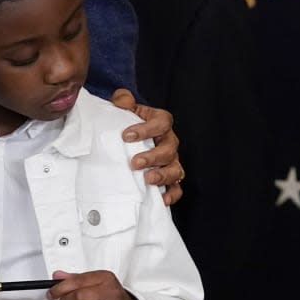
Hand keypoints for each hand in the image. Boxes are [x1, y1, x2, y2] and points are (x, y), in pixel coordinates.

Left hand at [111, 89, 184, 205]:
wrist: (131, 138)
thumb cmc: (129, 123)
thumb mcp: (125, 108)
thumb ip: (123, 100)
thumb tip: (123, 100)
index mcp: (161, 122)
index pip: (162, 123)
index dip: (146, 129)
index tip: (126, 136)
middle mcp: (170, 142)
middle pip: (169, 149)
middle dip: (152, 156)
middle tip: (134, 162)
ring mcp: (172, 161)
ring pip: (175, 169)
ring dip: (162, 175)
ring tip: (148, 179)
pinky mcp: (170, 177)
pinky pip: (177, 187)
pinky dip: (172, 194)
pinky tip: (162, 199)